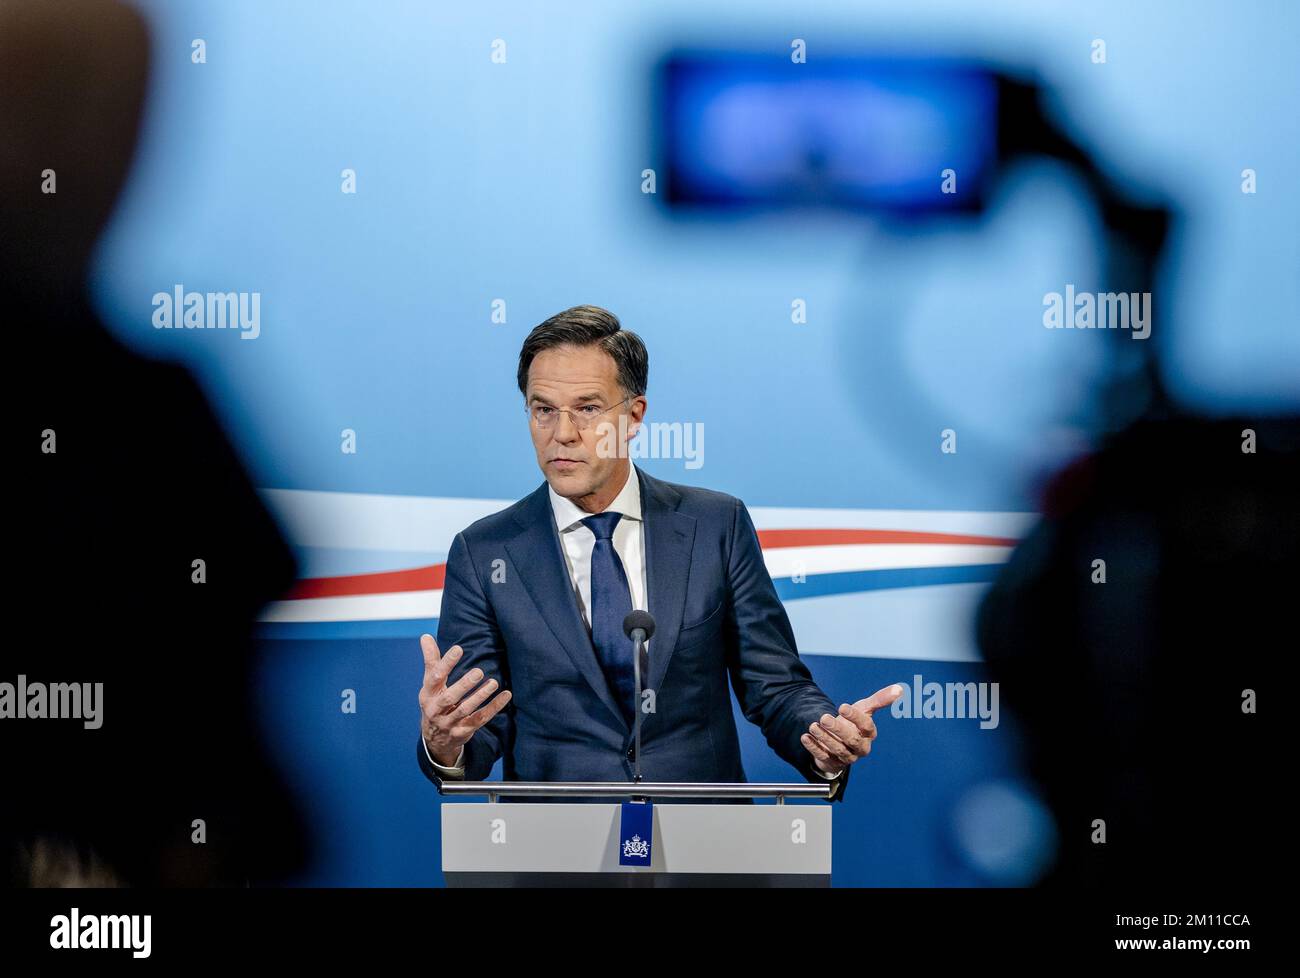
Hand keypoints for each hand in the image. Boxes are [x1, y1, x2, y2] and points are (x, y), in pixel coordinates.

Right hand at [419, 633, 511, 766]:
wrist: (435, 738)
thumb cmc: (435, 702)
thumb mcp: (430, 684)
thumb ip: (431, 660)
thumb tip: (425, 636)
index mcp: (428, 694)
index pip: (435, 677)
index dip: (446, 663)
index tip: (458, 648)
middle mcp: (436, 709)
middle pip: (449, 698)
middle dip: (464, 685)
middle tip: (478, 672)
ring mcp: (450, 722)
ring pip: (465, 710)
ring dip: (480, 696)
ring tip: (493, 683)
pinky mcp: (464, 731)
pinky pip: (480, 719)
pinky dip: (494, 707)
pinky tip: (506, 695)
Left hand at [801, 683, 904, 776]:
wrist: (839, 739)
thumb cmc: (853, 722)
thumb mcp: (864, 708)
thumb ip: (879, 699)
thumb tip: (899, 689)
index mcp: (869, 733)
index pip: (866, 725)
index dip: (855, 716)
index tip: (842, 706)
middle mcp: (861, 746)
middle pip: (851, 740)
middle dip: (837, 729)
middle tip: (824, 718)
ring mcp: (847, 757)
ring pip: (838, 749)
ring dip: (824, 738)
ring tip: (813, 726)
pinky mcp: (833, 763)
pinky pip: (824, 757)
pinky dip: (814, 747)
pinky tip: (806, 737)